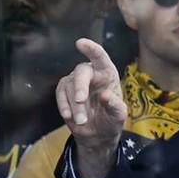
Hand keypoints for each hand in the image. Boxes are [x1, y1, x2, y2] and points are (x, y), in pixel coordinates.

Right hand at [55, 38, 127, 177]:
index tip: (81, 43)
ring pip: (70, 86)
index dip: (91, 49)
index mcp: (108, 73)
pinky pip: (60, 93)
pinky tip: (68, 116)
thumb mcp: (118, 115)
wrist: (98, 134)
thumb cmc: (111, 119)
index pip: (100, 57)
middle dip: (80, 86)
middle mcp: (91, 73)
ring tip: (82, 121)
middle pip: (82, 72)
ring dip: (74, 105)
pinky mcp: (65, 91)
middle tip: (80, 100)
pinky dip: (63, 105)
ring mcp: (76, 81)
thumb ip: (115, 105)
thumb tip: (105, 95)